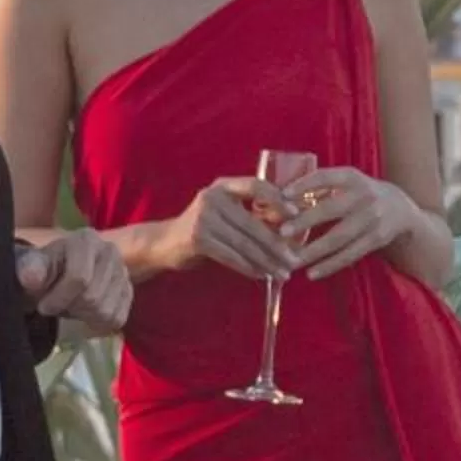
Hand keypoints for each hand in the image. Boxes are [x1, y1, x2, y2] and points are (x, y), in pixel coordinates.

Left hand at [15, 230, 133, 329]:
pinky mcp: (128, 290)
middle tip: (58, 305)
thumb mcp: (30, 267)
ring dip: (83, 316)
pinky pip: (117, 319)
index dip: (58, 299)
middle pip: (93, 298)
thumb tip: (31, 278)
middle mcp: (110, 251)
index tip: (43, 306)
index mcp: (86, 240)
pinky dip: (98, 323)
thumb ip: (30, 270)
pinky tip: (85, 312)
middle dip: (70, 308)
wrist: (55, 274)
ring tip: (71, 305)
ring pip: (106, 312)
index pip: (80, 278)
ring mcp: (122, 271)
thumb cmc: (42, 271)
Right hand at [163, 175, 301, 280]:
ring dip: (266, 261)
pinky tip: (261, 275)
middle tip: (295, 260)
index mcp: (223, 186)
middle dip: (277, 244)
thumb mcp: (226, 213)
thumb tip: (291, 227)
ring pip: (244, 243)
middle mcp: (213, 198)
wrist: (163, 243)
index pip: (256, 185)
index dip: (278, 198)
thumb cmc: (204, 227)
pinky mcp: (198, 239)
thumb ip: (251, 214)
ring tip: (282, 273)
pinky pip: (231, 256)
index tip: (297, 214)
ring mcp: (203, 218)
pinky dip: (248, 268)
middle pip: (253, 223)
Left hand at [278, 169, 421, 280]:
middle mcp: (364, 196)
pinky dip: (330, 265)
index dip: (304, 184)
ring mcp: (372, 218)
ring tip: (292, 261)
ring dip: (314, 250)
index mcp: (352, 177)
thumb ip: (320, 189)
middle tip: (283, 232)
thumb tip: (279, 201)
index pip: (325, 177)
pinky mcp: (376, 239)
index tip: (283, 194)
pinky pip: (350, 255)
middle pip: (331, 209)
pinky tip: (312, 273)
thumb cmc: (360, 195)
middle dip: (306, 221)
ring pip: (339, 237)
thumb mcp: (346, 183)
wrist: (401, 209)